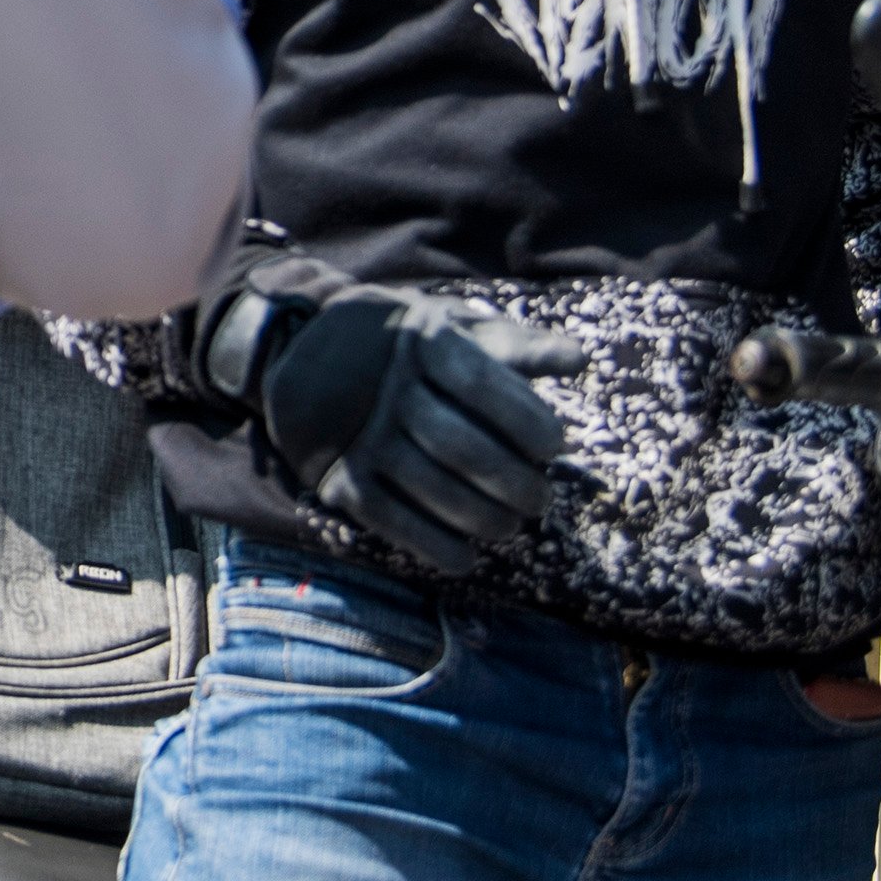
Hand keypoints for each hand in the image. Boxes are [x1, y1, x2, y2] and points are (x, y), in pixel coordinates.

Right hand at [256, 286, 581, 575]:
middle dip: (517, 484)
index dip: (529, 423)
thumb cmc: (401, 343)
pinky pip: (394, 522)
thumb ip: (513, 345)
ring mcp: (361, 437)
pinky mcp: (339, 478)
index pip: (484, 387)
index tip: (554, 446)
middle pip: (465, 449)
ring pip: (435, 490)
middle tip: (541, 499)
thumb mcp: (449, 325)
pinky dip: (437, 547)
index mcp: (420, 343)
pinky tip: (467, 555)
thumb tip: (579, 360)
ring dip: (486, 519)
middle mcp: (387, 389)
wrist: (301, 350)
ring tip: (510, 524)